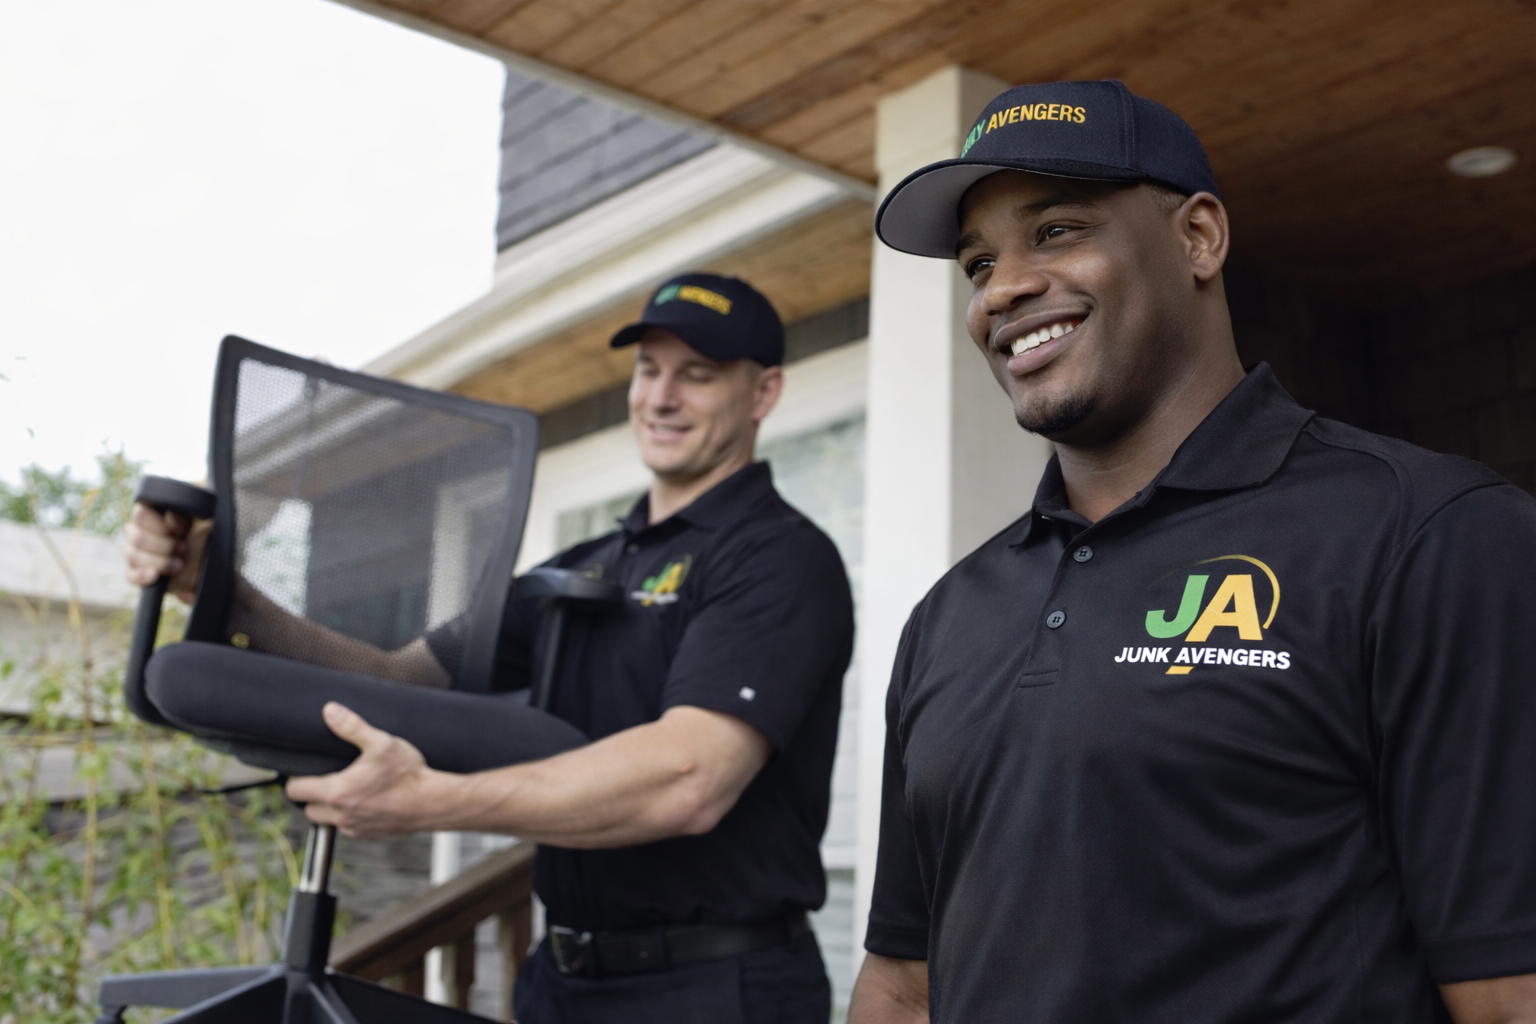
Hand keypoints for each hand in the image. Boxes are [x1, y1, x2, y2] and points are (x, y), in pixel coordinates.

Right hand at [124, 502, 209, 601]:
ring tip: (178, 565)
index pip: (141, 514)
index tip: (181, 531)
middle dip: (164, 545)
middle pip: (137, 537)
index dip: (161, 524)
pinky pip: (130, 575)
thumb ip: (184, 516)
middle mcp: (138, 533)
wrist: (204, 565)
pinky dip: (142, 575)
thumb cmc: (200, 540)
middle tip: (183, 549)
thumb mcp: (199, 524)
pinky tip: (155, 575)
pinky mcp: (136, 574)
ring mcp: (135, 554)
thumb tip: (171, 517)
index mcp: (151, 517)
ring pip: (133, 556)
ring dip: (159, 561)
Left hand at [284, 702, 445, 838]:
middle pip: (307, 809)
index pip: (295, 791)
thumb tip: (330, 711)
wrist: (434, 803)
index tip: (307, 769)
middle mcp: (341, 814)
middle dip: (312, 795)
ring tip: (347, 789)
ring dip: (330, 808)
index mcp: (337, 792)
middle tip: (328, 777)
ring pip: (327, 820)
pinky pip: (348, 827)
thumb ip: (352, 727)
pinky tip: (366, 801)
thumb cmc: (408, 774)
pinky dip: (349, 816)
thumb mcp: (381, 743)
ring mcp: (354, 827)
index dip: (296, 778)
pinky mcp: (368, 834)